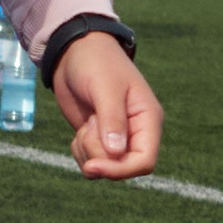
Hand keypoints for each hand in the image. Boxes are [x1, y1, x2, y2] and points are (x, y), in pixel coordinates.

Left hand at [48, 34, 162, 180]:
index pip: (145, 161)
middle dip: (98, 155)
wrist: (74, 52)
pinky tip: (81, 129)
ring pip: (104, 167)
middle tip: (88, 125)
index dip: (121, 170)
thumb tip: (116, 153)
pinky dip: (80, 151)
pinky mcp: (99, 139)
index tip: (93, 165)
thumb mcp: (105, 87)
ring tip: (88, 122)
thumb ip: (112, 119)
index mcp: (147, 119)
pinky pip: (90, 161)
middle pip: (122, 167)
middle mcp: (136, 132)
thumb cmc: (96, 62)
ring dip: (88, 151)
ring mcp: (117, 138)